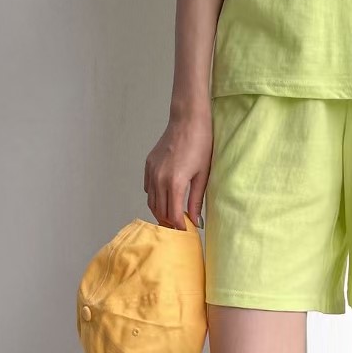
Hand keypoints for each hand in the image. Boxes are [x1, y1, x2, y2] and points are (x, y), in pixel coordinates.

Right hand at [143, 107, 212, 228]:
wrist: (188, 120)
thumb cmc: (200, 144)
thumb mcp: (203, 175)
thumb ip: (196, 200)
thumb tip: (196, 220)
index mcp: (175, 182)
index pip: (173, 215)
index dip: (179, 226)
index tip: (186, 232)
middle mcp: (159, 179)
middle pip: (160, 211)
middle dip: (169, 222)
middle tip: (179, 228)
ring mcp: (152, 171)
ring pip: (152, 201)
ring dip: (160, 211)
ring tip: (172, 217)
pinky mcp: (149, 164)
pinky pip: (148, 188)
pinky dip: (155, 197)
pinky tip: (165, 198)